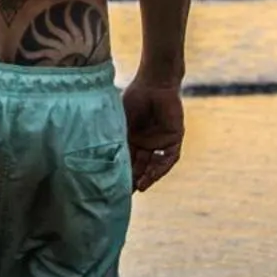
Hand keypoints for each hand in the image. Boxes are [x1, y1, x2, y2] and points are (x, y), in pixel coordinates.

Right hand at [122, 74, 183, 191]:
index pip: (127, 160)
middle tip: (126, 192)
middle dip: (134, 178)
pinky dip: (161, 168)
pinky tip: (152, 176)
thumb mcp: (122, 123)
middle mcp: (147, 142)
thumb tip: (101, 161)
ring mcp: (161, 141)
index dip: (122, 172)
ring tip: (139, 187)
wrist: (155, 83)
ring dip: (148, 176)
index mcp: (132, 138)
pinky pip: (169, 157)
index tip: (112, 186)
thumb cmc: (135, 98)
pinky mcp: (175, 138)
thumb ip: (116, 140)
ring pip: (155, 164)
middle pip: (140, 165)